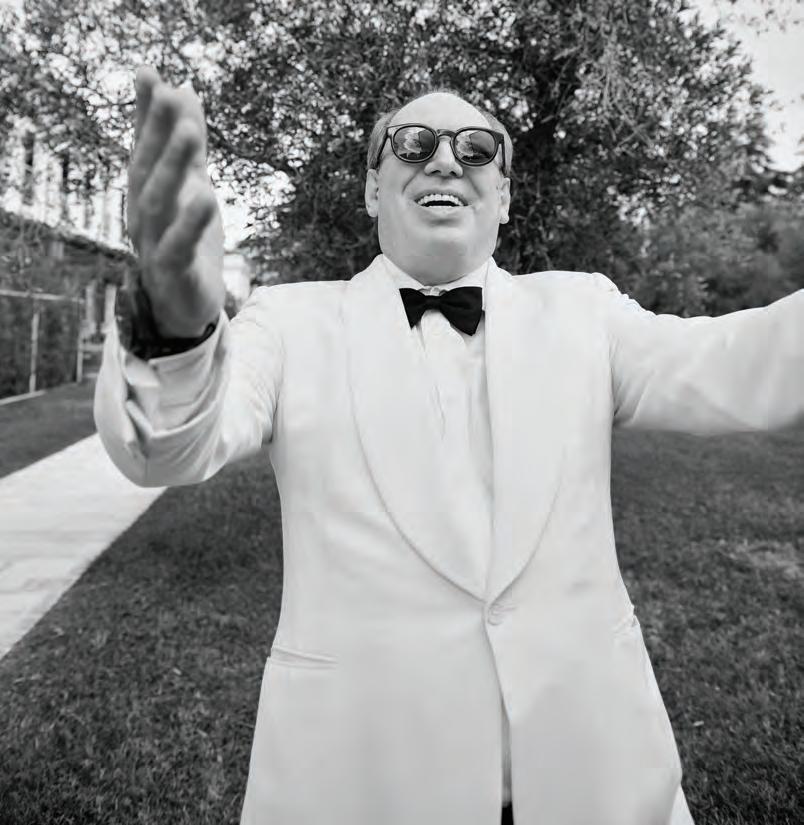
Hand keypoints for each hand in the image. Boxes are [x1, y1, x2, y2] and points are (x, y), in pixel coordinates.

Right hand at [127, 66, 224, 337]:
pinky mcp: (174, 274)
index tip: (149, 73)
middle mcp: (143, 215)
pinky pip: (178, 248)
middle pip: (147, 170)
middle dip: (158, 132)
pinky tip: (206, 198)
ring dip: (172, 169)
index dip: (146, 113)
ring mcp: (154, 245)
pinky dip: (190, 224)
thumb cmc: (186, 242)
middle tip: (171, 94)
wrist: (187, 306)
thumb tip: (187, 90)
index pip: (144, 147)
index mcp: (146, 193)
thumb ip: (191, 145)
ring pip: (159, 204)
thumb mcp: (193, 186)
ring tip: (191, 136)